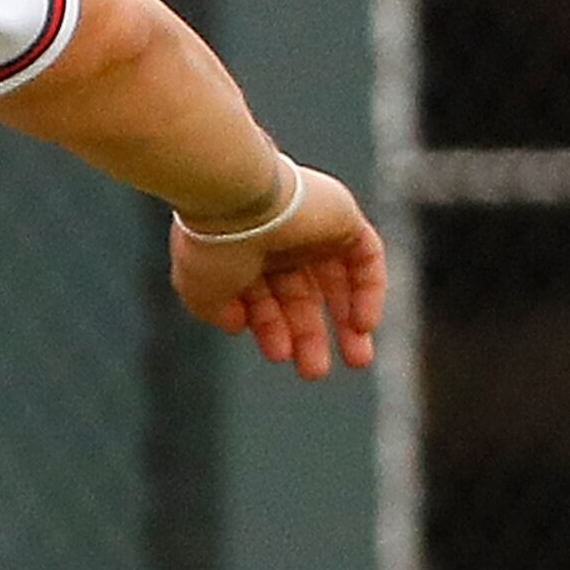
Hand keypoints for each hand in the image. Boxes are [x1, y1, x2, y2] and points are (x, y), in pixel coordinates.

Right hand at [169, 167, 386, 379]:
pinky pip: (365, 259)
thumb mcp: (200, 290)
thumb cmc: (212, 244)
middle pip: (302, 296)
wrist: (236, 197)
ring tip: (356, 360)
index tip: (275, 354)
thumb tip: (238, 326)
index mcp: (239, 253)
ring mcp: (311, 228)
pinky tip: (363, 324)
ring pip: (337, 282)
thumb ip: (215, 311)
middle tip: (314, 371)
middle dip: (309, 336)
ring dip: (347, 323)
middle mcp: (275, 240)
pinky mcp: (342, 217)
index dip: (271, 330)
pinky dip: (369, 292)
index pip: (263, 299)